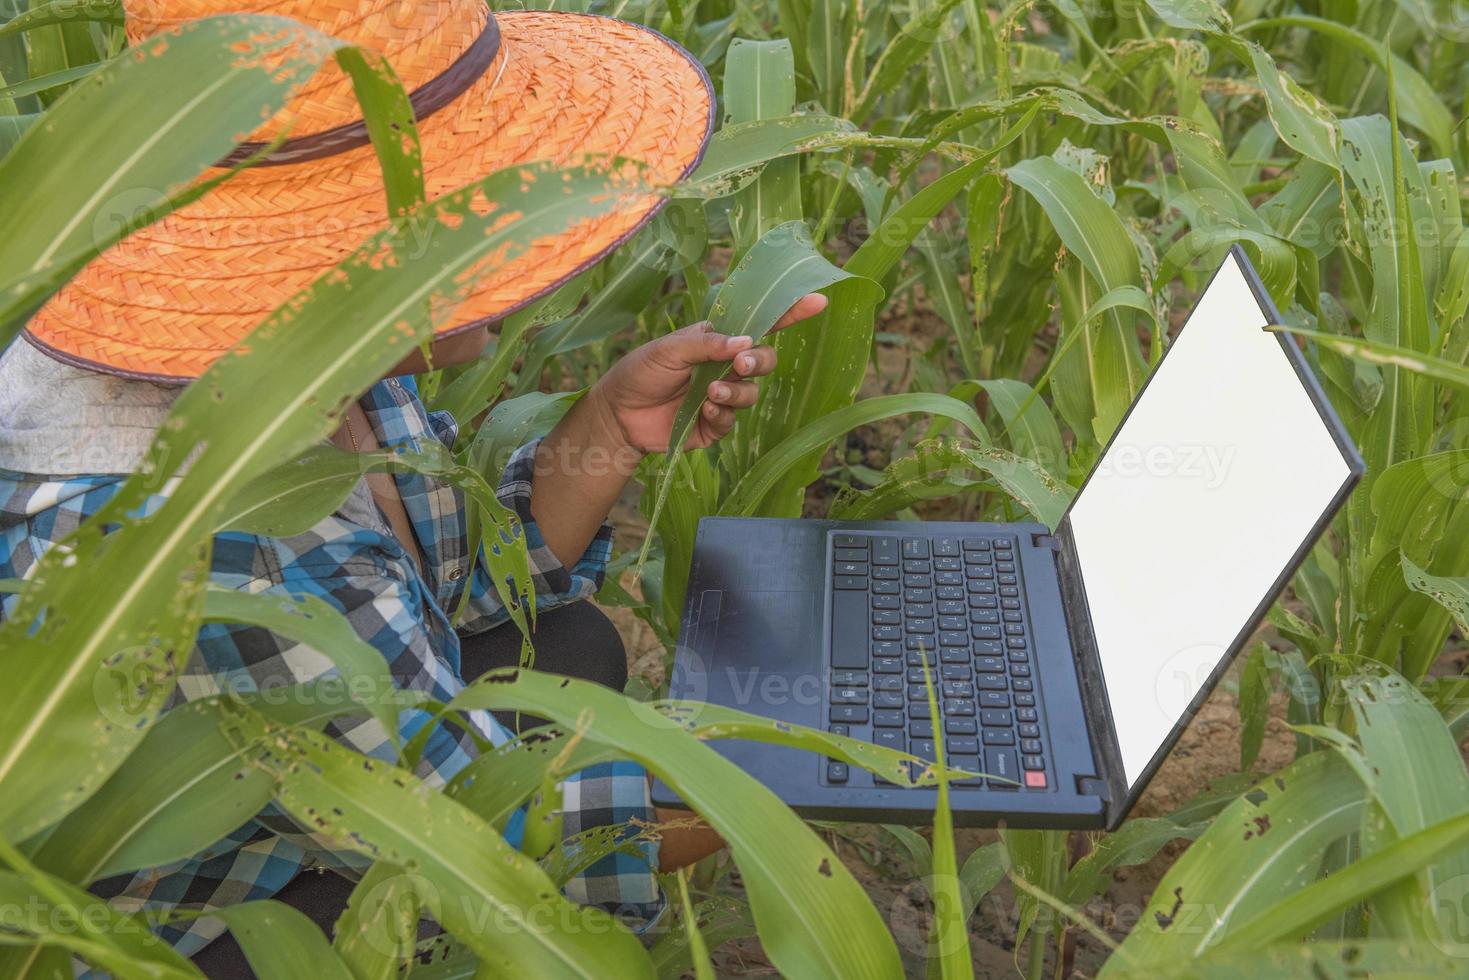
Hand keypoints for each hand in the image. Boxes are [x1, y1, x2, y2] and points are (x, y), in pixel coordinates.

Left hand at [589, 294, 828, 452]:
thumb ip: (706, 344)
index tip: (816, 302)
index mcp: (717, 341)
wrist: (618, 414)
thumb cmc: (640, 372)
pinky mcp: (714, 425)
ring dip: (736, 392)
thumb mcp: (669, 349)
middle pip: (764, 361)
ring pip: (752, 393)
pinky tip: (704, 410)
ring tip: (710, 393)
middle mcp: (724, 367)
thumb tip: (745, 342)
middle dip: (758, 362)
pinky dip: (723, 413)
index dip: (788, 313)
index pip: (758, 325)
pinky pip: (733, 420)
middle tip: (739, 365)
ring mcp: (722, 396)